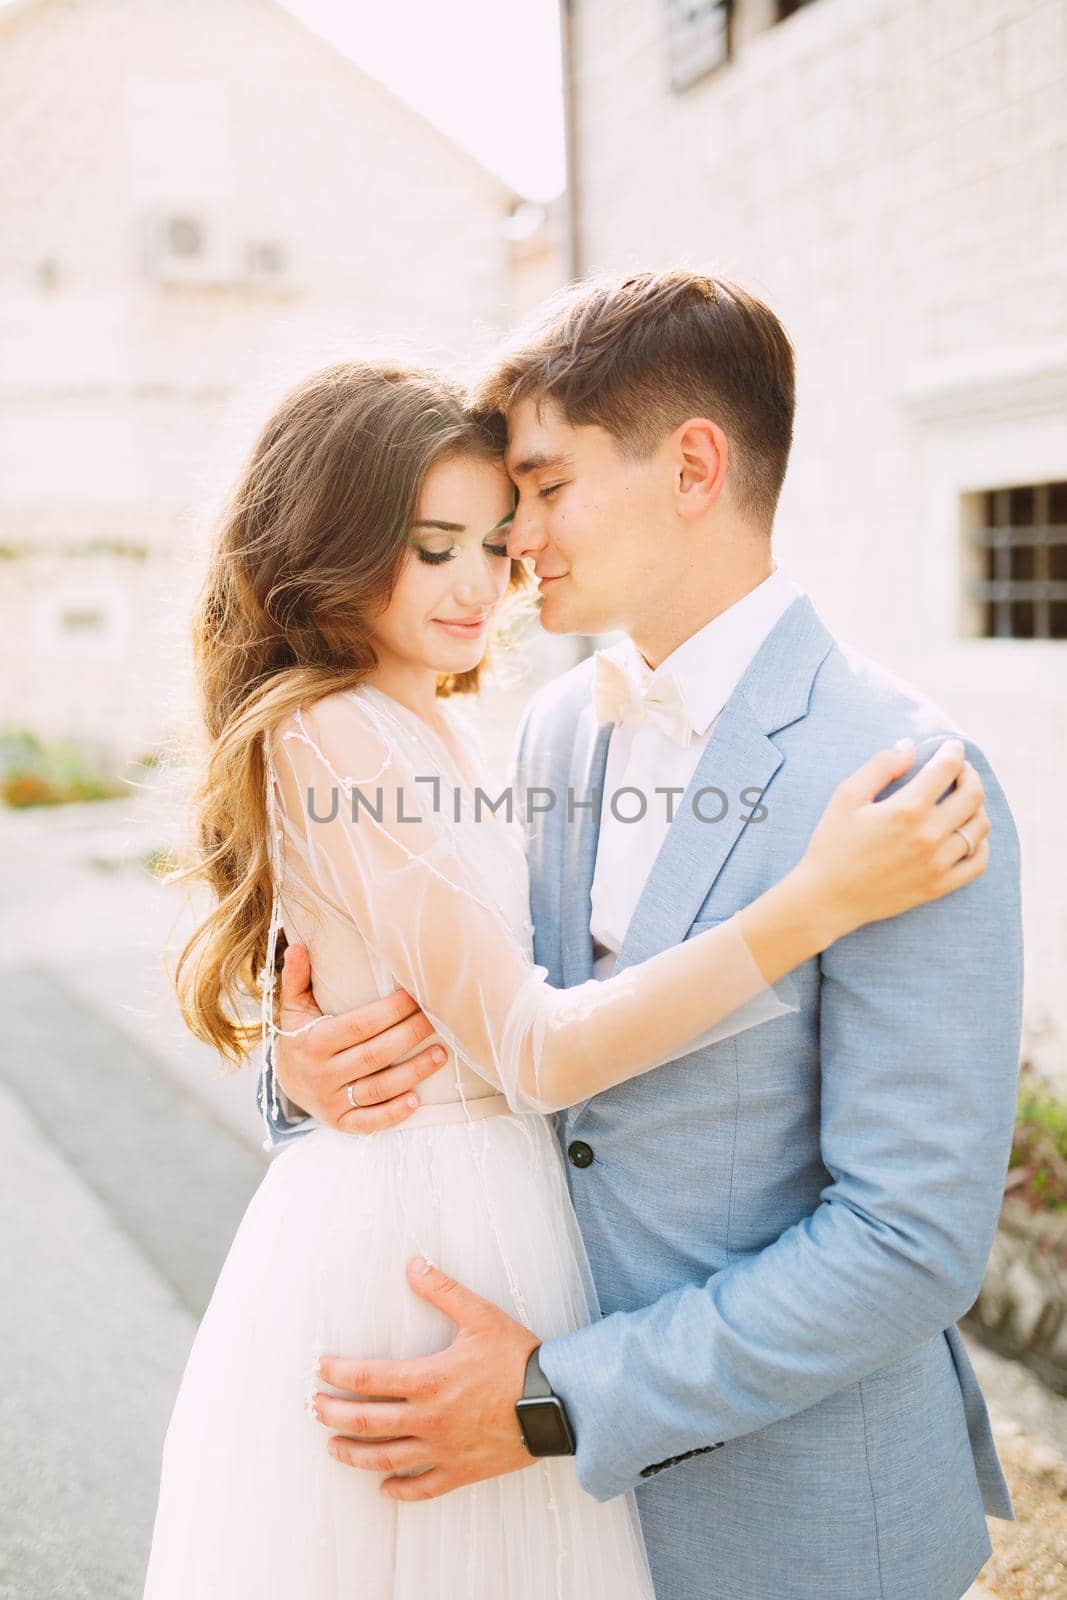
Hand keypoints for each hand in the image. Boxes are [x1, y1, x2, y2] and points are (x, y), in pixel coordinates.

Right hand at [274, 945, 445, 1132]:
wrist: (283, 1081)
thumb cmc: (300, 1035)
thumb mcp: (294, 1006)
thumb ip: (296, 977)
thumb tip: (297, 945)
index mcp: (313, 1041)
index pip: (359, 1025)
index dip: (391, 1011)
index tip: (417, 996)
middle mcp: (321, 1073)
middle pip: (375, 1054)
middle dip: (410, 1035)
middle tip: (438, 1019)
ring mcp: (330, 1100)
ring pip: (378, 1088)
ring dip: (413, 1072)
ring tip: (441, 1053)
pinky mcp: (338, 1122)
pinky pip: (369, 1122)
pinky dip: (393, 1113)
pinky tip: (417, 1098)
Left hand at [312, 1258, 540, 1499]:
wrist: (557, 1402)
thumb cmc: (518, 1358)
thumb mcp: (480, 1316)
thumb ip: (443, 1290)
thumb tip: (414, 1265)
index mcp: (427, 1379)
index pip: (367, 1377)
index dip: (338, 1373)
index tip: (320, 1368)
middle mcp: (428, 1418)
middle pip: (366, 1421)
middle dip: (333, 1414)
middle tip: (314, 1408)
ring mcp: (442, 1449)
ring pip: (385, 1458)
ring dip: (354, 1454)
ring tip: (333, 1448)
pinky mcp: (460, 1470)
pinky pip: (423, 1487)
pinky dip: (399, 1490)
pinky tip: (384, 1488)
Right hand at [801, 737, 990, 939]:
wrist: (827, 898)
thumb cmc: (833, 844)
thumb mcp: (846, 797)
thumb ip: (880, 766)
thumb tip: (909, 745)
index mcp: (906, 809)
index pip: (946, 769)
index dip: (953, 752)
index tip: (951, 747)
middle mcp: (929, 835)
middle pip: (972, 795)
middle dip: (970, 775)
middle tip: (960, 770)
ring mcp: (938, 863)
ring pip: (979, 827)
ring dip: (977, 806)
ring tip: (964, 800)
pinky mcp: (939, 886)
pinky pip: (978, 862)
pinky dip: (981, 844)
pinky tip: (968, 834)